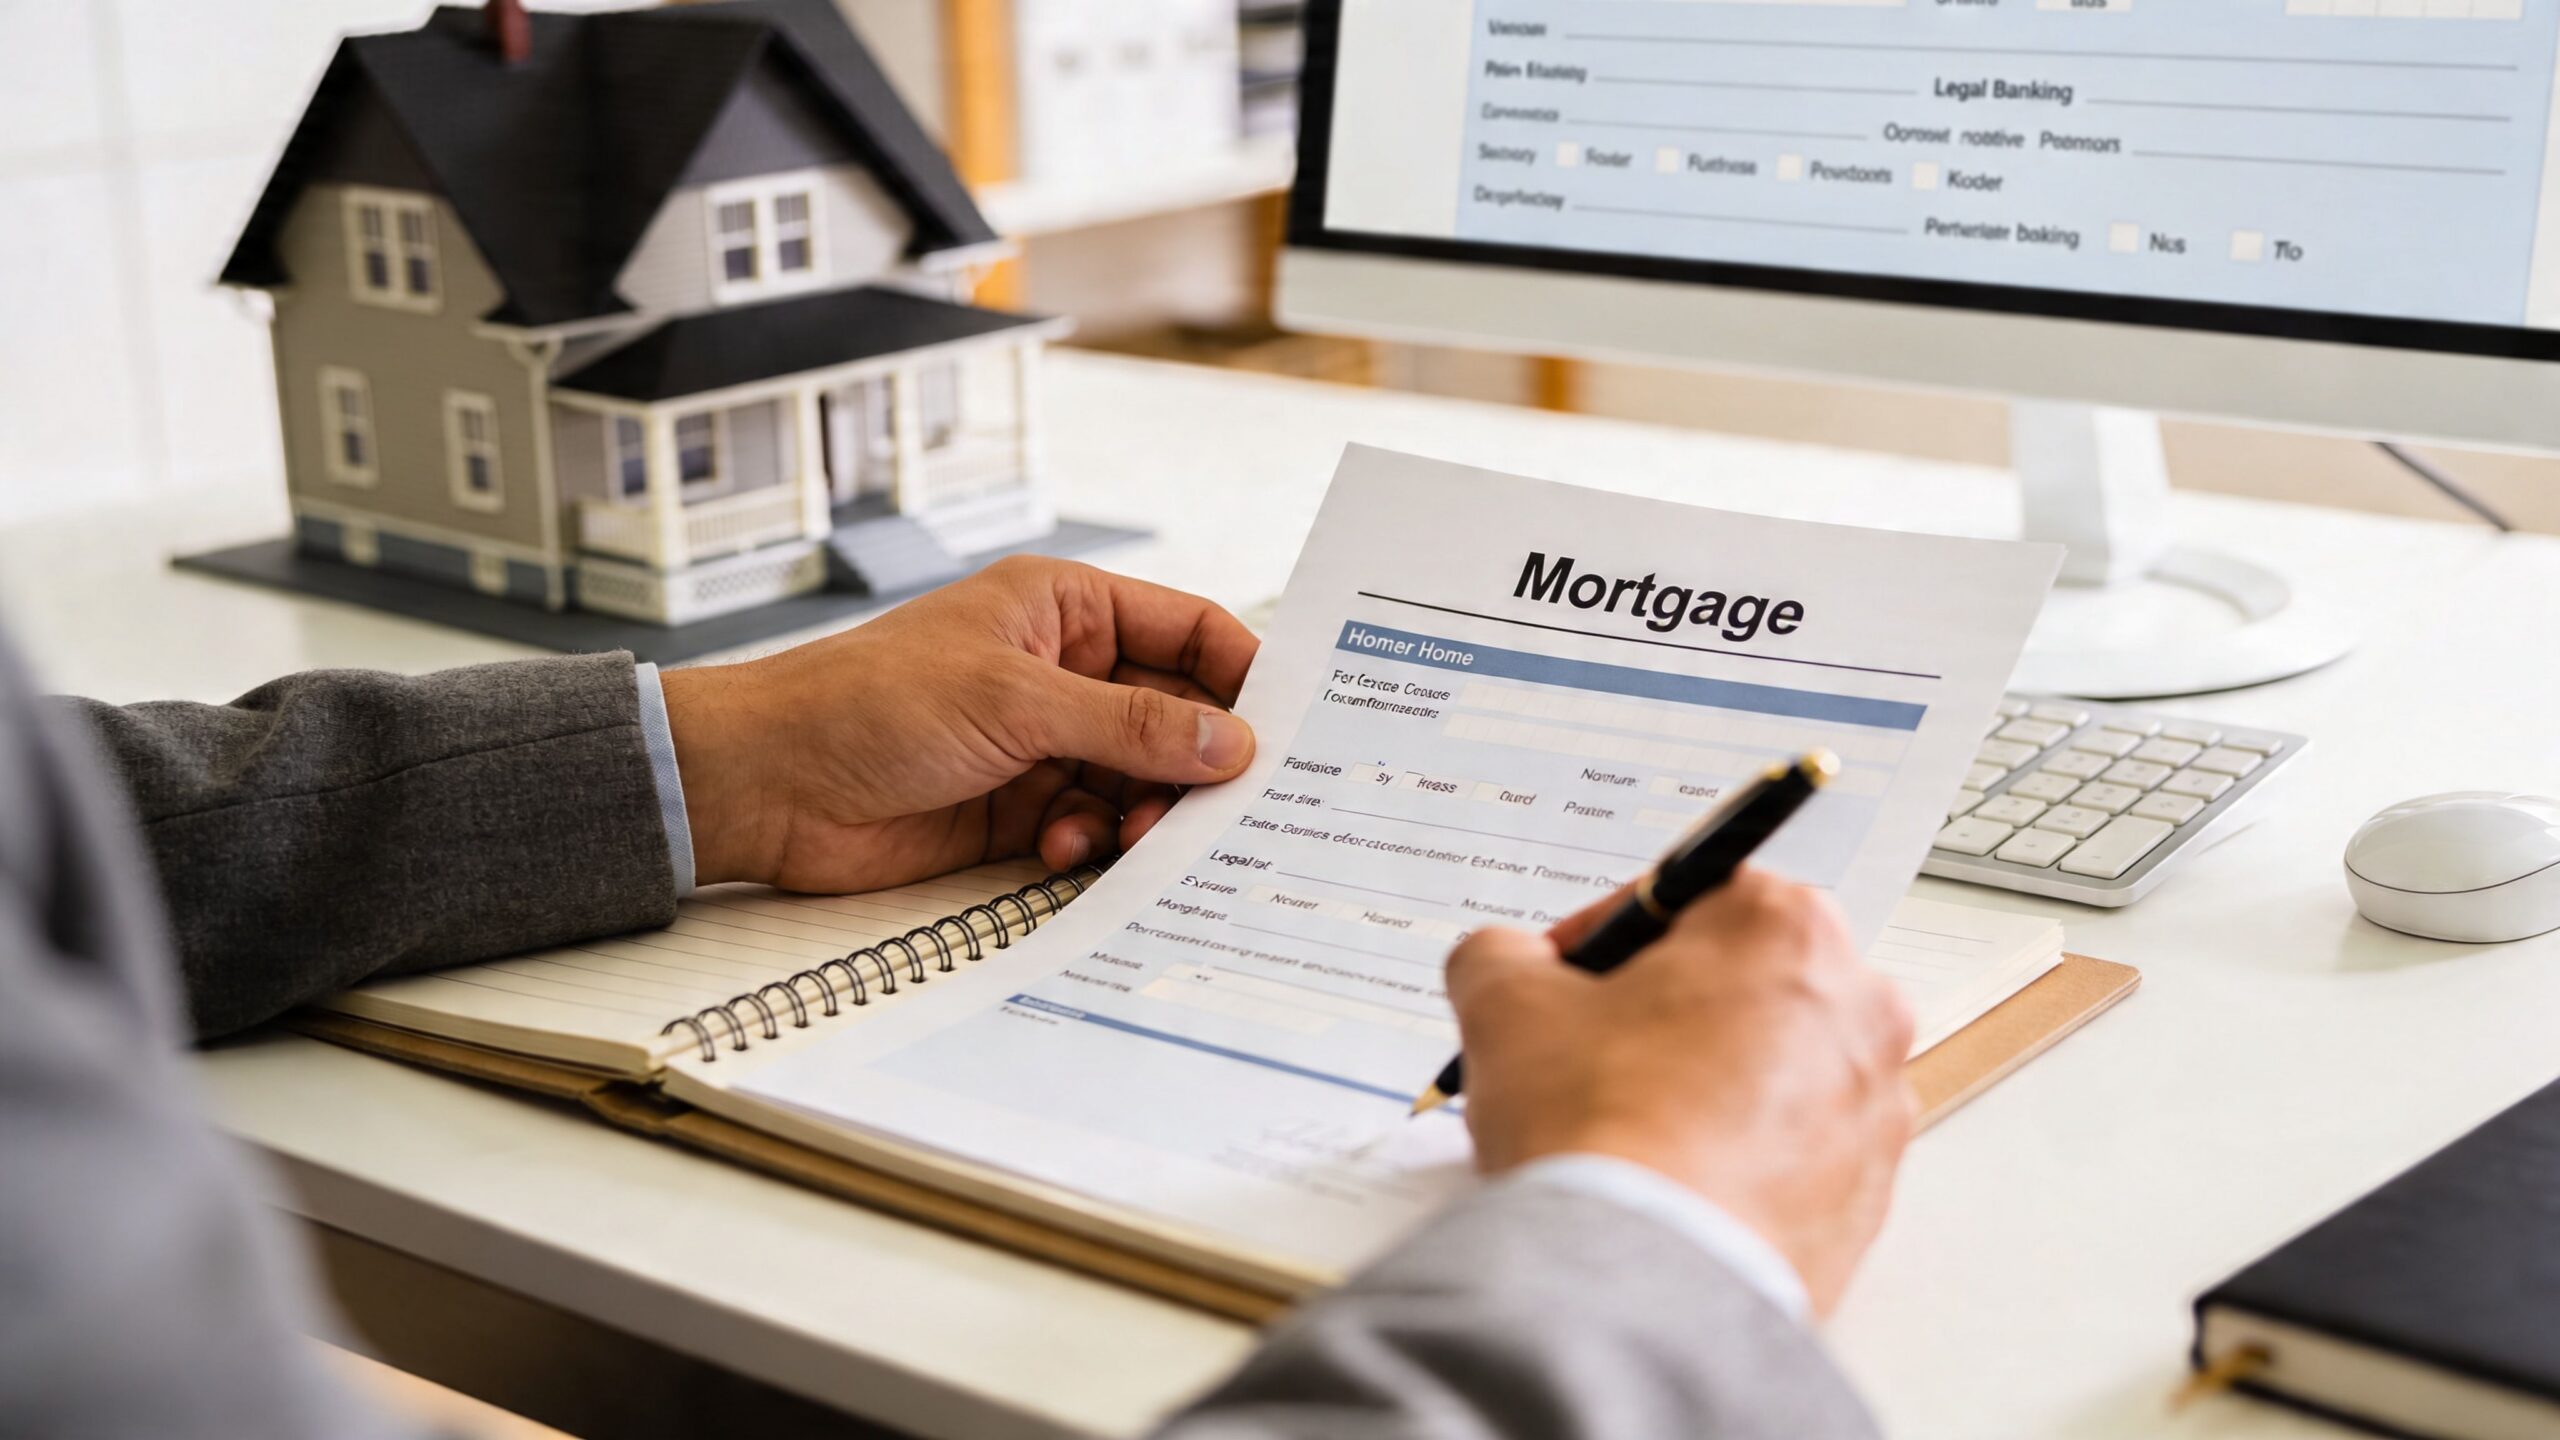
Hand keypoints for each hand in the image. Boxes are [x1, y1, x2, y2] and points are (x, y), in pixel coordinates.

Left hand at [658, 557, 1258, 891]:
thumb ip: (1130, 724)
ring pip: (1139, 782)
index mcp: (1066, 609)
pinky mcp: (1020, 810)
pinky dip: (1089, 847)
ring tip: (1125, 837)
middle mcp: (1064, 672)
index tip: (1288, 732)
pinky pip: (1093, 829)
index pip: (1190, 631)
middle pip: (1175, 717)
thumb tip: (1231, 742)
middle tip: (1222, 811)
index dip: (1243, 677)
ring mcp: (1043, 743)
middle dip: (1195, 765)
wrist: (768, 785)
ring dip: (1141, 815)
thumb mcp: (1015, 701)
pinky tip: (1057, 854)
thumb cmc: (867, 703)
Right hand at [1445, 869, 1915, 1315]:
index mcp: (1786, 929)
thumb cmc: (1599, 1129)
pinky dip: (1737, 1159)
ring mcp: (1874, 1109)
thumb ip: (1501, 952)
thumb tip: (1506, 962)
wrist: (1644, 1282)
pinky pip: (1792, 1154)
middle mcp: (1859, 1008)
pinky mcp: (1869, 1197)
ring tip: (1626, 1130)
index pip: (1686, 898)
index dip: (1605, 939)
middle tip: (1589, 1056)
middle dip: (1664, 1012)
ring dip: (1703, 1086)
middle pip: (1738, 984)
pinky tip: (1669, 1183)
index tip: (1564, 980)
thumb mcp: (1503, 1002)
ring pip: (1769, 1071)